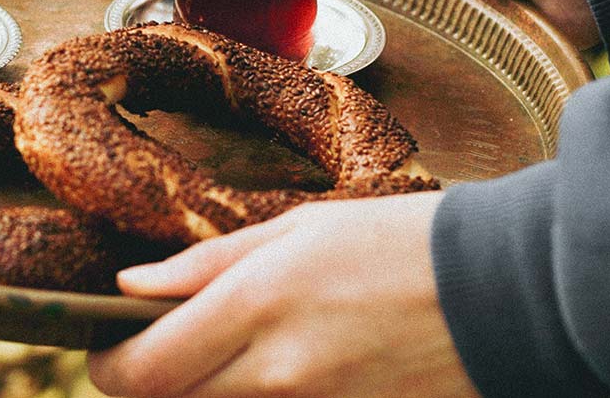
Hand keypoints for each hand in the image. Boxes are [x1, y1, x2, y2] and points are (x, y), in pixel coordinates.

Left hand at [87, 192, 477, 397]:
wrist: (503, 295)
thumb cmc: (398, 243)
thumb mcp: (297, 228)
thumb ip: (207, 262)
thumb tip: (135, 284)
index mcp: (256, 306)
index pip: (143, 372)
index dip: (108, 366)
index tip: (107, 346)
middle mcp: (276, 374)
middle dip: (149, 381)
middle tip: (162, 344)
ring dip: (203, 389)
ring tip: (225, 346)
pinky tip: (276, 365)